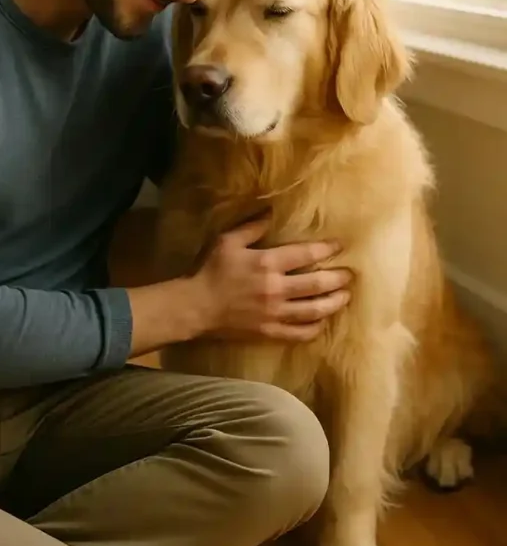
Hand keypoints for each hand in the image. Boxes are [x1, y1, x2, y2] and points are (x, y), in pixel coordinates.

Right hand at [191, 214, 350, 342]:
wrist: (195, 306)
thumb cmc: (209, 270)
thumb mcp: (227, 241)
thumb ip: (251, 227)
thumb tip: (271, 212)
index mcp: (267, 263)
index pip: (306, 254)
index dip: (326, 249)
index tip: (339, 246)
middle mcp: (277, 289)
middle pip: (317, 284)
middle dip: (338, 279)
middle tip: (350, 275)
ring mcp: (275, 313)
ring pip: (314, 310)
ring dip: (333, 303)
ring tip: (345, 297)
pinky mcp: (270, 332)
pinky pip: (299, 333)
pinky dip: (315, 328)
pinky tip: (322, 322)